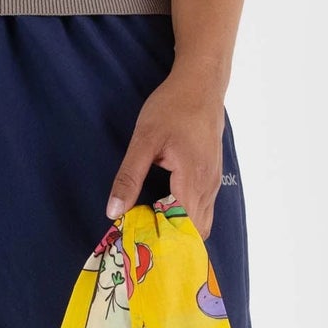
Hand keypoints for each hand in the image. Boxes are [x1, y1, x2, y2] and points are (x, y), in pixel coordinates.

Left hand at [106, 76, 225, 239]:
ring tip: (148, 229)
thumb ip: (129, 177)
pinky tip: (162, 213)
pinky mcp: (211, 178)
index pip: (179, 227)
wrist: (202, 84)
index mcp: (192, 179)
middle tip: (138, 240)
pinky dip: (184, 219)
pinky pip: (202, 211)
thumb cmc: (173, 107)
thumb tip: (114, 211)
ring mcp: (213, 184)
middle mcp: (208, 187)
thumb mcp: (145, 139)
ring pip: (200, 224)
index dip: (159, 239)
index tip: (135, 243)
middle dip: (167, 240)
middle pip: (192, 232)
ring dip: (176, 231)